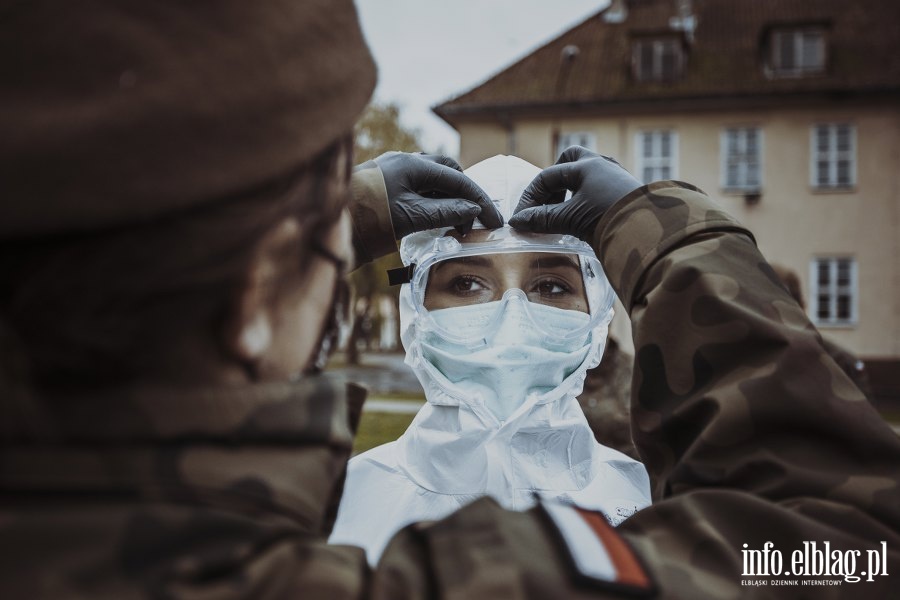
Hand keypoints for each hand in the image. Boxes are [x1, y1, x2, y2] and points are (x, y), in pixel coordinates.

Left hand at [373, 152, 502, 235]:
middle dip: (464, 194)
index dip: (480, 201)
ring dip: (447, 198)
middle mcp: (403, 162)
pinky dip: (431, 201)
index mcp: (413, 165)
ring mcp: (392, 171)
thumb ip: (444, 213)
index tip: (494, 222)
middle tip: (473, 220)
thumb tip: (472, 211)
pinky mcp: (383, 184)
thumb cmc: (365, 218)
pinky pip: (416, 187)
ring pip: (431, 179)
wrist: (326, 224)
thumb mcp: (410, 218)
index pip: (458, 179)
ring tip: (455, 224)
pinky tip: (433, 218)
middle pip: (446, 171)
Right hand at [508, 146, 641, 240]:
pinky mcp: (626, 192)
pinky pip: (599, 187)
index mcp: (585, 166)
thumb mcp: (570, 218)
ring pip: (587, 174)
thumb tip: (517, 222)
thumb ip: (542, 219)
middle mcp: (601, 165)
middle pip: (570, 160)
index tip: (522, 217)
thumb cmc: (610, 217)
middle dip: (554, 179)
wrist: (651, 232)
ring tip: (563, 212)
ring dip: (570, 190)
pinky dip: (586, 198)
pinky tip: (583, 216)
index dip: (530, 197)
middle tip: (547, 202)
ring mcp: (616, 177)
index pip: (547, 176)